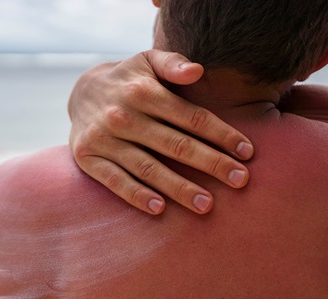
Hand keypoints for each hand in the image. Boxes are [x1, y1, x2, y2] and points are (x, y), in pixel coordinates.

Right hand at [68, 50, 253, 214]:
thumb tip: (198, 70)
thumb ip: (173, 63)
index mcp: (144, 92)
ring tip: (207, 205)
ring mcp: (104, 139)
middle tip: (240, 180)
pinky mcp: (88, 159)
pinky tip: (160, 209)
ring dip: (179, 188)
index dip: (221, 135)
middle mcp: (124, 116)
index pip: (191, 117)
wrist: (80, 92)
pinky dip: (137, 195)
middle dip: (211, 164)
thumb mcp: (147, 61)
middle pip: (176, 145)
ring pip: (148, 168)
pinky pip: (115, 181)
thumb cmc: (128, 80)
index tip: (247, 152)